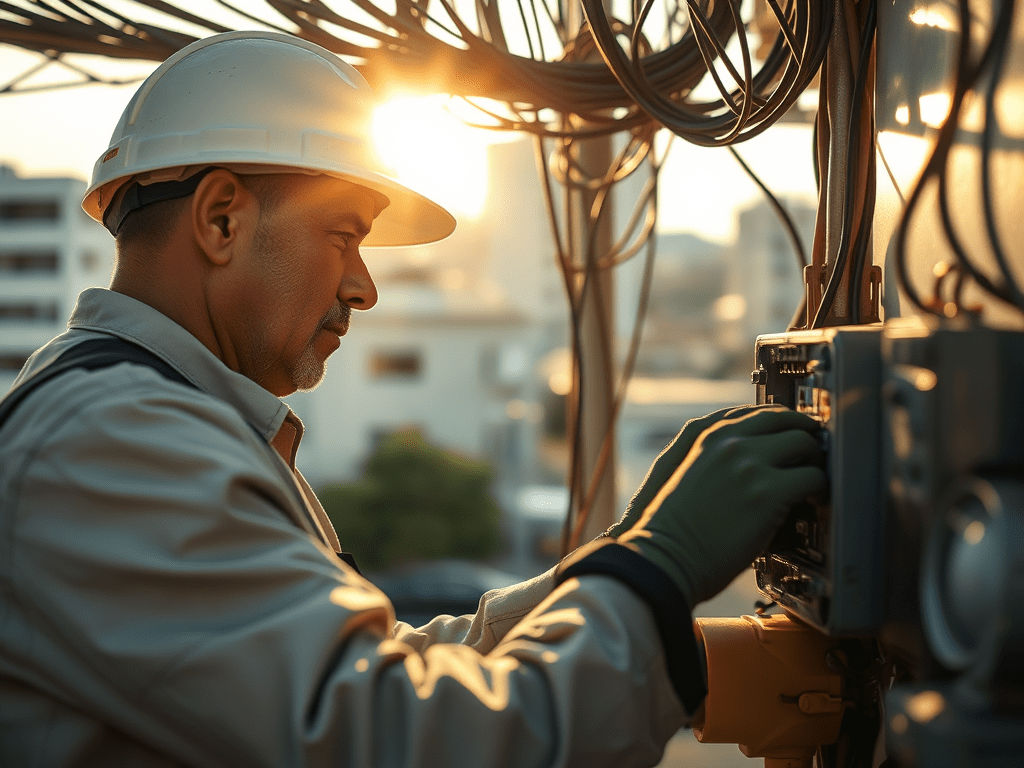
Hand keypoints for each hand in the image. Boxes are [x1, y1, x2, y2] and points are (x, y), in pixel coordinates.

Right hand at [618, 407, 826, 607]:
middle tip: (813, 452)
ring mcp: (750, 464)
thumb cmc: (672, 528)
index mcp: (706, 435)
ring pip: (804, 442)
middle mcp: (729, 442)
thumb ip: (716, 457)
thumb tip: (753, 461)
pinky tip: (814, 500)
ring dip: (814, 459)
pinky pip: (813, 477)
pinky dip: (819, 488)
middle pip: (785, 419)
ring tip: (814, 479)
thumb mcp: (686, 473)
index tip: (794, 431)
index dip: (783, 421)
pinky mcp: (769, 491)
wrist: (665, 557)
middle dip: (803, 434)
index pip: (757, 412)